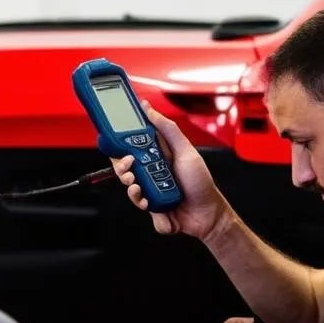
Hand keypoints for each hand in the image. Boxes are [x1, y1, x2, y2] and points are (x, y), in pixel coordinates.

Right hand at [111, 101, 229, 239]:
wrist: (208, 214)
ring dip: (130, 186)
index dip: (121, 144)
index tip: (116, 141)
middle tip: (128, 165)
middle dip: (122, 167)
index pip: (133, 147)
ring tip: (138, 186)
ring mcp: (151, 191)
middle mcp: (152, 173)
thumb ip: (168, 129)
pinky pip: (139, 205)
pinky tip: (150, 203)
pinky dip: (143, 204)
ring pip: (129, 188)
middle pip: (125, 168)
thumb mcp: (186, 150)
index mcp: (158, 157)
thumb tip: (149, 109)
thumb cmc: (200, 182)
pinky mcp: (152, 208)